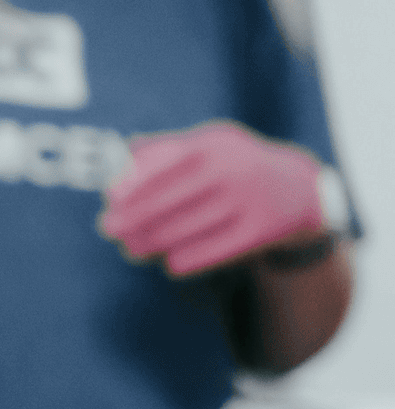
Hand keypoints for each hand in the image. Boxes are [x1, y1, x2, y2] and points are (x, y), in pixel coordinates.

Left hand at [100, 121, 335, 276]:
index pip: (167, 163)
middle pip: (173, 199)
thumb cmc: (234, 166)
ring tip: (131, 250)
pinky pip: (215, 251)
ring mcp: (251, 200)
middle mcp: (235, 169)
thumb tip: (120, 156)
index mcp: (216, 144)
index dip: (136, 182)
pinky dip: (187, 259)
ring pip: (189, 228)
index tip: (110, 198)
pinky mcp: (263, 229)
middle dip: (135, 216)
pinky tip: (169, 264)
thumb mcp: (208, 145)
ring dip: (153, 242)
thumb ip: (164, 148)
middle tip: (108, 229)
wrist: (300, 190)